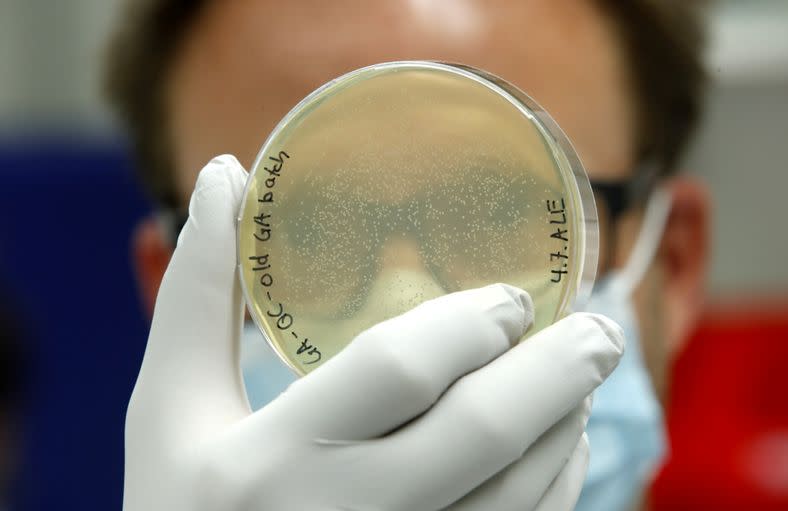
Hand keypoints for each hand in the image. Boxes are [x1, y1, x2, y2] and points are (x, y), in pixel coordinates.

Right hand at [123, 155, 623, 510]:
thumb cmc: (180, 504)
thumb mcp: (169, 404)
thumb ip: (195, 293)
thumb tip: (223, 174)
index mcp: (269, 462)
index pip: (396, 371)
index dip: (467, 325)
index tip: (509, 299)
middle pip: (481, 436)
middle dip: (555, 373)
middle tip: (598, 330)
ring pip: (516, 495)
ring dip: (564, 426)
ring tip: (584, 375)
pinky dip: (554, 489)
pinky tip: (558, 447)